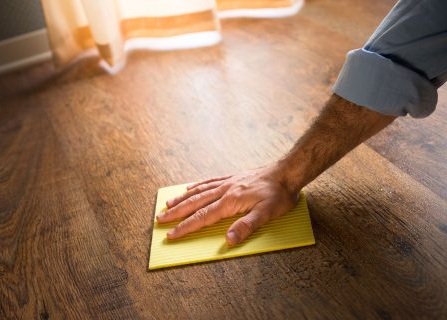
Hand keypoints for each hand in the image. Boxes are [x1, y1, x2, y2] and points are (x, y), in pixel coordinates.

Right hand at [156, 165, 299, 244]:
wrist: (286, 172)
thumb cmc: (278, 194)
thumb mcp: (267, 213)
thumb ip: (246, 227)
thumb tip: (228, 241)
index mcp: (230, 201)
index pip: (202, 217)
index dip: (185, 227)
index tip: (171, 234)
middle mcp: (224, 191)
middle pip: (195, 203)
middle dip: (176, 213)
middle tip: (160, 219)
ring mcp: (227, 183)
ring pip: (199, 191)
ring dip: (182, 199)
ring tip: (168, 204)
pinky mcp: (232, 177)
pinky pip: (209, 181)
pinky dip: (197, 186)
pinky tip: (189, 187)